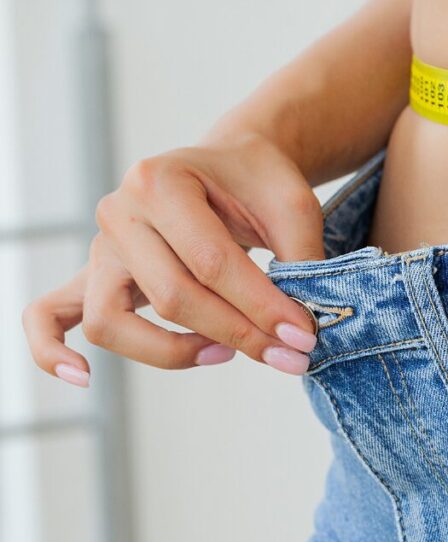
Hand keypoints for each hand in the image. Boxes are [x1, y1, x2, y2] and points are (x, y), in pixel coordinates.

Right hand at [22, 131, 324, 384]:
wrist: (231, 164)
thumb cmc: (258, 183)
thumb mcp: (293, 206)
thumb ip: (300, 261)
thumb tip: (301, 331)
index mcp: (161, 180)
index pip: (211, 262)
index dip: (261, 307)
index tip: (303, 337)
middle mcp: (119, 212)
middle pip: (170, 296)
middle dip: (238, 334)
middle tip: (291, 354)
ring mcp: (100, 247)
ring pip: (112, 321)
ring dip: (172, 351)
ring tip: (226, 353)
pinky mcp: (93, 276)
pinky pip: (50, 315)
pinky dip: (52, 350)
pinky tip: (83, 378)